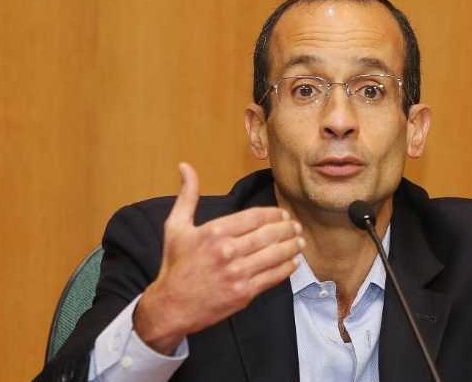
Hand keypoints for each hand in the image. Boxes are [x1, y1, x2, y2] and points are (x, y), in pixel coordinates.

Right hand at [134, 162, 304, 353]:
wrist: (171, 306)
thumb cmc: (175, 265)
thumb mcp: (176, 226)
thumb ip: (187, 195)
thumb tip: (185, 166)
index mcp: (214, 232)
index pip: (255, 217)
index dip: (274, 214)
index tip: (283, 214)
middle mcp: (227, 251)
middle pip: (269, 234)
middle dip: (287, 229)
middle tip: (296, 227)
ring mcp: (237, 273)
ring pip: (275, 255)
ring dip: (292, 246)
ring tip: (300, 241)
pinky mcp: (244, 293)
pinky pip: (272, 277)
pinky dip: (286, 268)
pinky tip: (293, 262)